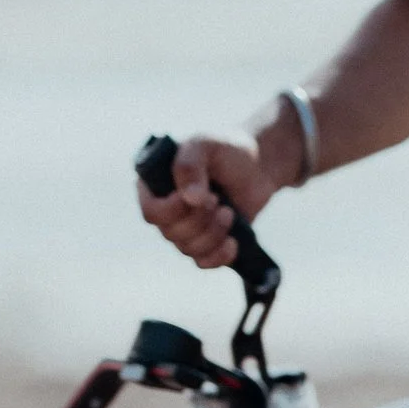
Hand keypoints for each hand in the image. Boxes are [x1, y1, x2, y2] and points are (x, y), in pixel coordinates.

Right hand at [137, 130, 272, 272]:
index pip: (151, 211)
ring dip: (213, 234)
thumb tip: (190, 199)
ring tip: (229, 212)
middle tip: (218, 199)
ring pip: (188, 249)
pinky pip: (203, 262)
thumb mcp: (205, 145)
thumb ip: (190, 165)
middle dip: (199, 219)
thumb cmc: (226, 150)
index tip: (200, 196)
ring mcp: (185, 229)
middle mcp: (166, 210)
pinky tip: (233, 242)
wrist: (257, 167)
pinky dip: (219, 256)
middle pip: (170, 233)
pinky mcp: (206, 242)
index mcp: (156, 185)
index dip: (172, 211)